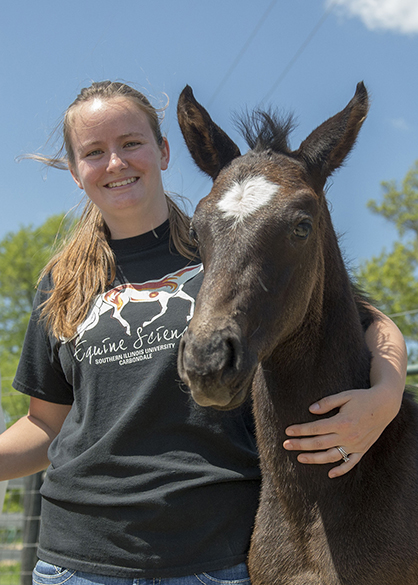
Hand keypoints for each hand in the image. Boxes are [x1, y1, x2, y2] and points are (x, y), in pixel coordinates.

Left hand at [283, 385, 400, 477]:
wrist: (385, 405)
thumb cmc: (362, 398)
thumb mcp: (344, 396)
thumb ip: (327, 403)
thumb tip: (311, 410)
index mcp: (342, 421)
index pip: (316, 428)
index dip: (300, 430)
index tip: (288, 431)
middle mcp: (348, 436)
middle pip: (319, 443)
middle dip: (301, 444)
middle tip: (286, 445)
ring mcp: (355, 445)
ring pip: (331, 456)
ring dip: (314, 459)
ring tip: (300, 458)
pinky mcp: (362, 449)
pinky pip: (351, 463)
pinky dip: (340, 470)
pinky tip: (329, 474)